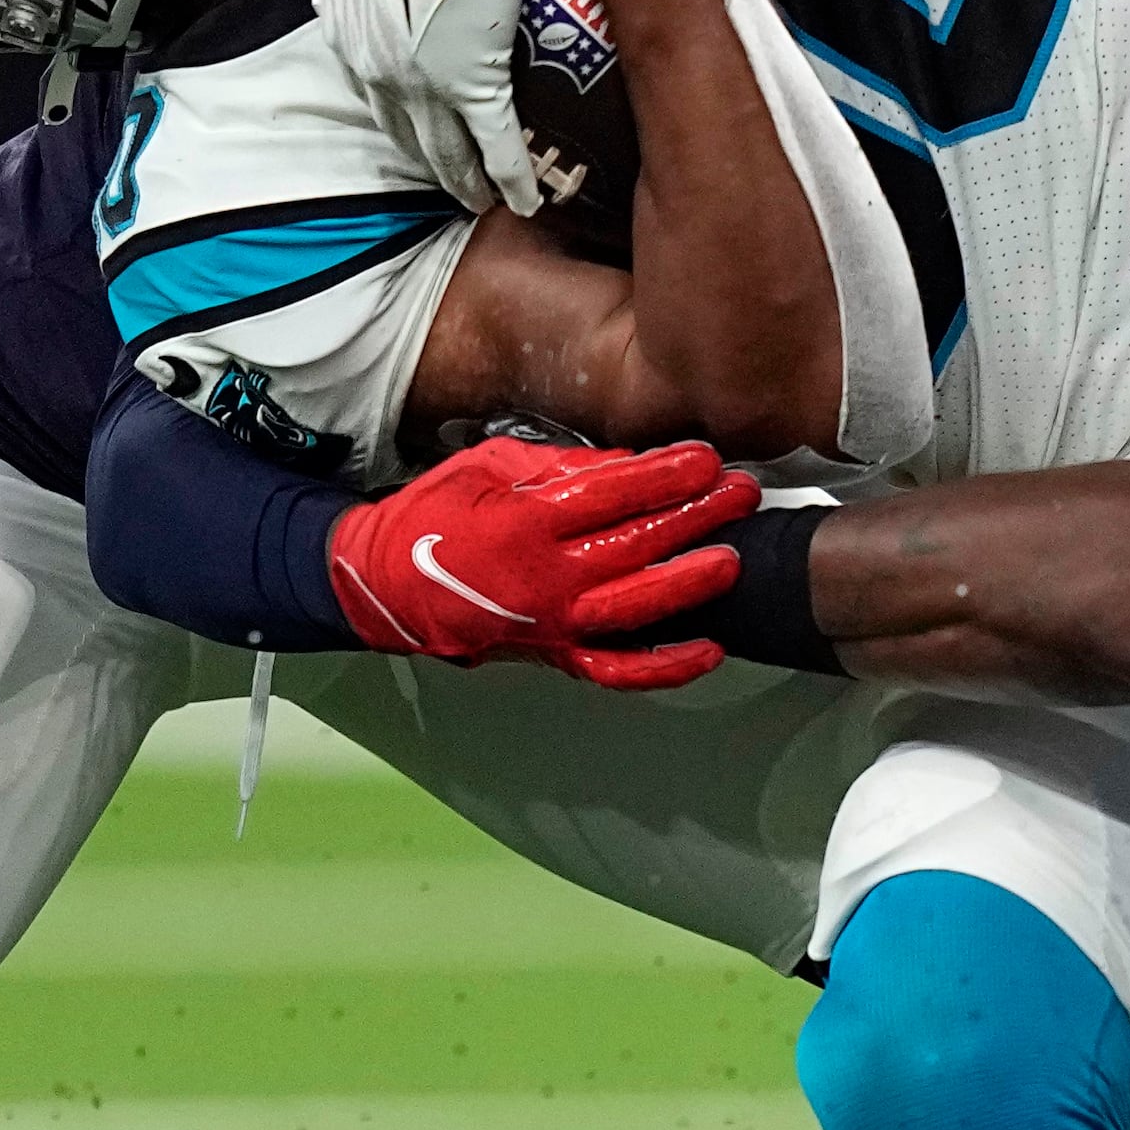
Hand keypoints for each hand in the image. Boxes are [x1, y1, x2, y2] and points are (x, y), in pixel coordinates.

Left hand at [311, 0, 539, 209]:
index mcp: (350, 34)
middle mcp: (380, 70)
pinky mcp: (475, 86)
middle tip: (445, 179)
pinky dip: (512, 177)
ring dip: (466, 182)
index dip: (392, 109)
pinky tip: (526, 198)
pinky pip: (497, 145)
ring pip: (447, 151)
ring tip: (481, 201)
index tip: (409, 121)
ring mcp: (426, 84)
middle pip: (404, 131)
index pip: (369, 88)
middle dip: (425, 159)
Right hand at [327, 439, 756, 686]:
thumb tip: (629, 464)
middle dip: (696, 517)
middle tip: (739, 494)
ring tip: (732, 557)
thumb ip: (562, 465)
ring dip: (691, 583)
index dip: (666, 475)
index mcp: (524, 521)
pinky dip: (667, 667)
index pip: (612, 493)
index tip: (706, 459)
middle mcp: (544, 577)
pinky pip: (619, 670)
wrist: (389, 583)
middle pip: (637, 546)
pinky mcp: (556, 655)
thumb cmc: (435, 516)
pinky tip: (709, 648)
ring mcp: (553, 624)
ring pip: (637, 608)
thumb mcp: (490, 465)